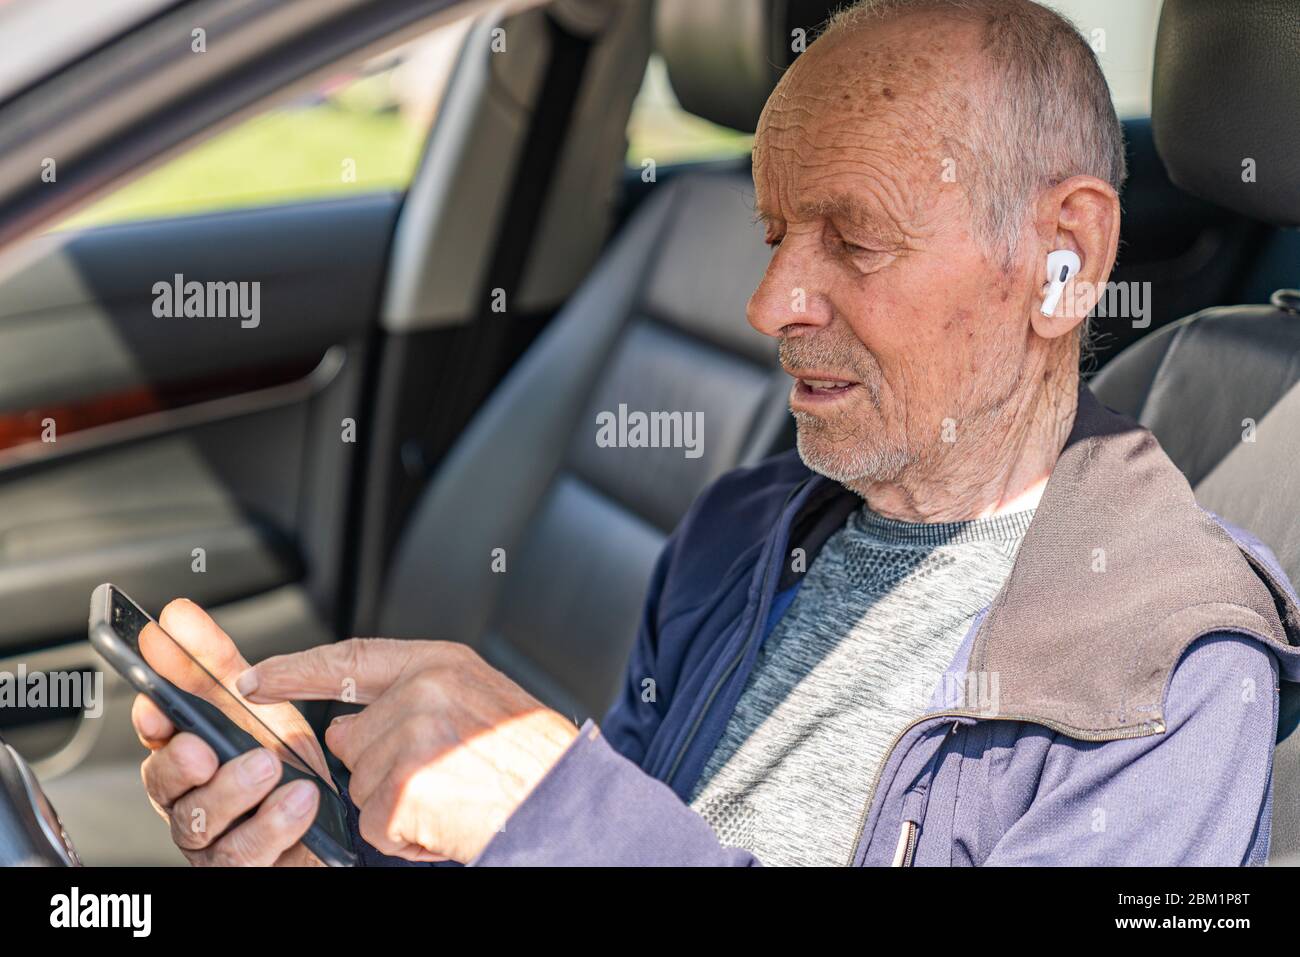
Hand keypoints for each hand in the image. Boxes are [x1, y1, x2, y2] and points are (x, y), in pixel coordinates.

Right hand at [131, 598, 329, 865]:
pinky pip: (243, 855)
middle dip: (177, 764)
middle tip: (204, 748)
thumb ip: (217, 661)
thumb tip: (177, 614)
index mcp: (190, 753)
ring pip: (196, 824)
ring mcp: (215, 838)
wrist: (343, 819)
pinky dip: (271, 824)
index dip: (151, 722)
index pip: (156, 735)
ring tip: (268, 766)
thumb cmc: (289, 763)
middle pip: (163, 785)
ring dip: (231, 792)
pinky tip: (298, 800)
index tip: (156, 707)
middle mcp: (193, 798)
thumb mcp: (261, 703)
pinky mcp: (246, 866)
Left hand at [238, 638, 578, 862]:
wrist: (566, 804)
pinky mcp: (404, 787)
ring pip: (361, 784)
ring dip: (396, 806)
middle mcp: (422, 691)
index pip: (350, 657)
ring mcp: (411, 737)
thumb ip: (420, 695)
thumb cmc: (531, 761)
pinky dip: (405, 837)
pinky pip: (375, 823)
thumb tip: (356, 722)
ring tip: (451, 798)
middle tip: (441, 774)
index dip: (298, 669)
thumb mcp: (480, 700)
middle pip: (350, 738)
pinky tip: (445, 823)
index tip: (256, 678)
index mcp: (439, 663)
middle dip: (379, 767)